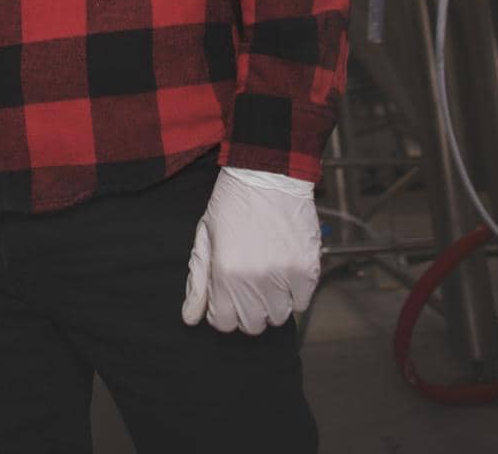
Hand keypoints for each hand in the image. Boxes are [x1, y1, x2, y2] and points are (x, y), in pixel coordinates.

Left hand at [182, 166, 320, 333]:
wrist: (268, 173)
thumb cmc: (232, 202)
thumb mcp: (206, 236)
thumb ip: (198, 280)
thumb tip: (190, 318)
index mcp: (225, 273)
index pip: (225, 323)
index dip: (224, 311)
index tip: (227, 296)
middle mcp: (254, 280)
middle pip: (253, 325)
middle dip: (247, 309)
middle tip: (247, 285)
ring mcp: (284, 276)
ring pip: (279, 316)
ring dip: (272, 302)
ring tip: (267, 275)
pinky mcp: (307, 269)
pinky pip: (302, 302)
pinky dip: (295, 292)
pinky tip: (285, 270)